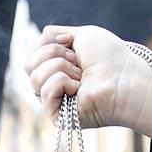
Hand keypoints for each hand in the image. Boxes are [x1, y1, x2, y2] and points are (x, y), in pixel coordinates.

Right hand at [26, 25, 151, 137]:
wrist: (123, 76)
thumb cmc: (109, 57)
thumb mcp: (80, 35)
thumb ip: (57, 35)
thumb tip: (42, 35)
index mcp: (55, 68)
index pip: (31, 54)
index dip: (47, 42)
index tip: (70, 43)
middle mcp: (52, 85)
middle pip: (28, 64)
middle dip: (54, 53)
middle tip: (78, 62)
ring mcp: (54, 103)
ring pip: (35, 77)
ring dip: (61, 67)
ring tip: (81, 76)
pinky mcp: (57, 117)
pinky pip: (45, 90)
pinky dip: (63, 82)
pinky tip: (79, 88)